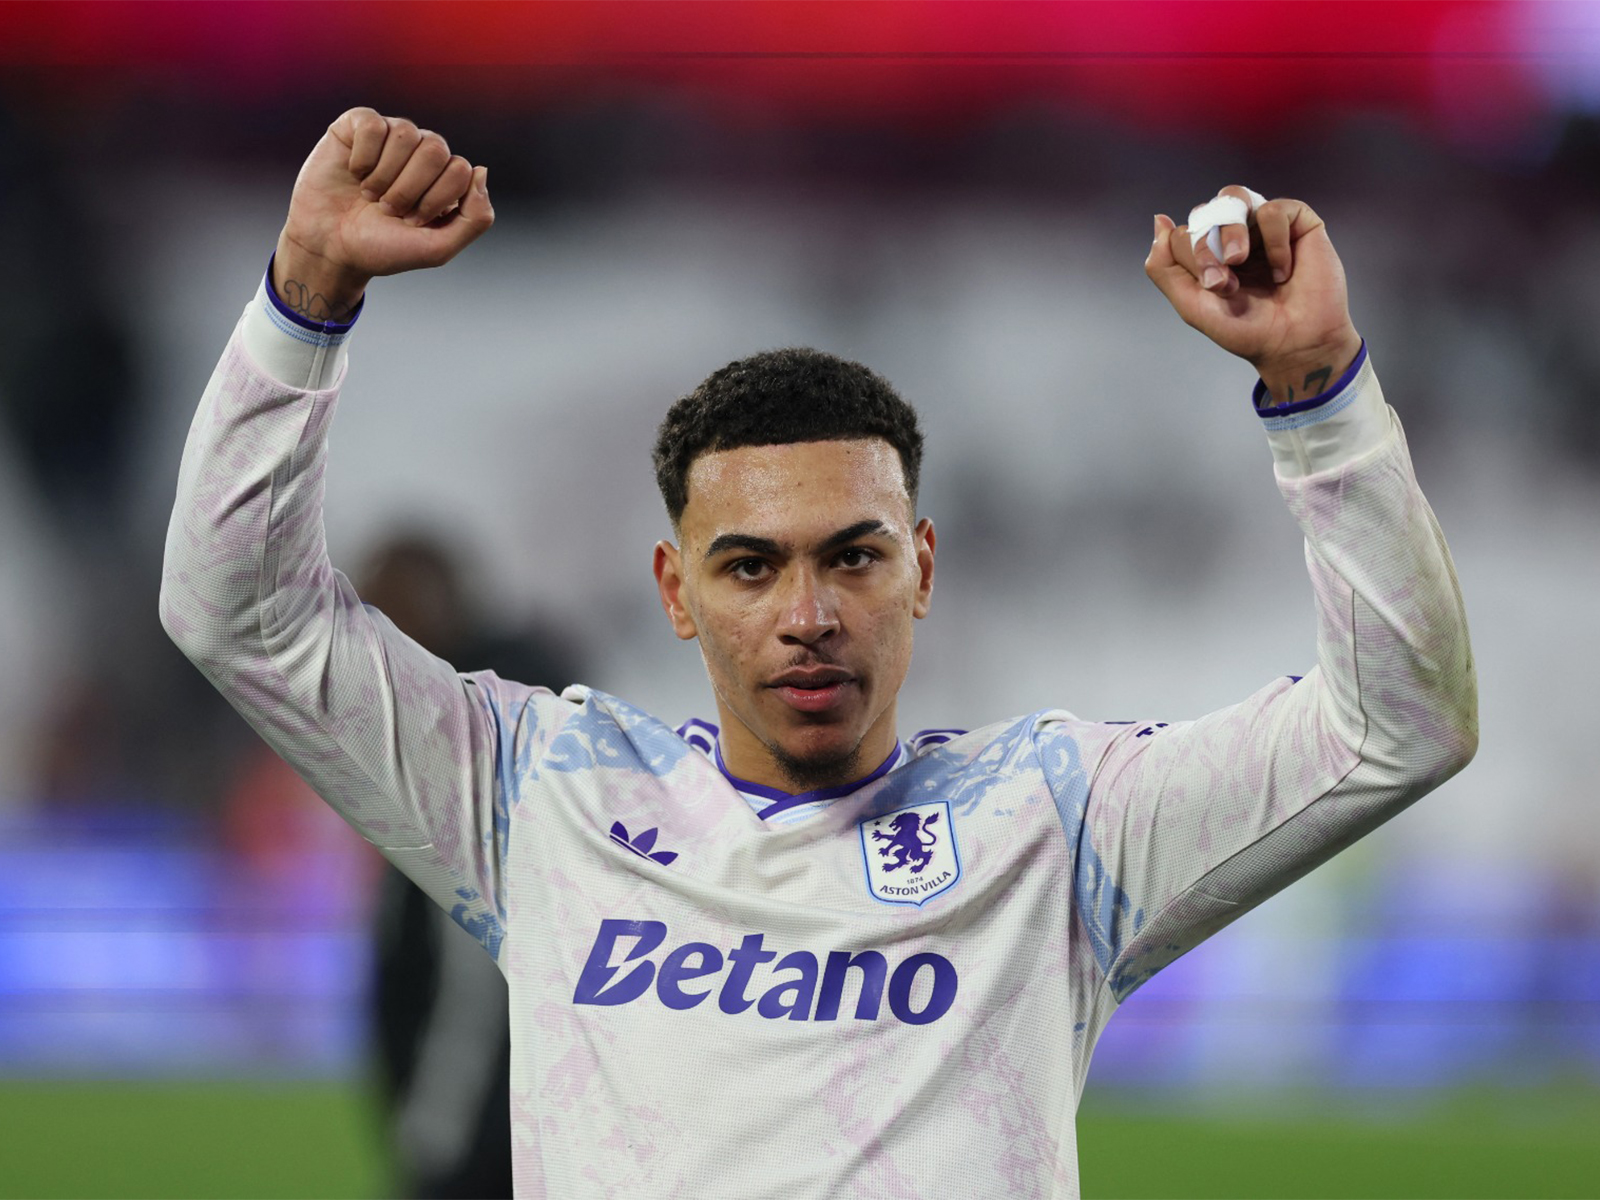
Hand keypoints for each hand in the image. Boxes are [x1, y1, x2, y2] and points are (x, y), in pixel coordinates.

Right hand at [272, 107, 494, 320]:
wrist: (330, 248)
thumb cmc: (383, 248)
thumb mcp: (438, 248)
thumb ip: (476, 218)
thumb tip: (481, 169)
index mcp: (444, 178)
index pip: (460, 170)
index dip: (435, 200)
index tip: (412, 222)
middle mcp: (420, 152)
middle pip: (436, 149)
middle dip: (410, 189)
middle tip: (389, 209)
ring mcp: (389, 137)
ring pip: (405, 133)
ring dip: (385, 175)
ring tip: (370, 195)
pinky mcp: (357, 127)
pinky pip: (372, 124)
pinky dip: (363, 156)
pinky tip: (354, 172)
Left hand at [1145, 186, 1361, 404]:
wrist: (1293, 344)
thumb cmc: (1246, 329)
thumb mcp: (1191, 304)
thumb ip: (1164, 266)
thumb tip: (1160, 220)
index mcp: (1208, 253)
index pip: (1181, 234)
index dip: (1190, 258)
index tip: (1213, 289)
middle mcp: (1234, 234)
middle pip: (1203, 213)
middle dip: (1206, 248)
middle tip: (1223, 282)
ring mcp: (1264, 226)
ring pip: (1232, 198)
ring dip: (1230, 233)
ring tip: (1239, 260)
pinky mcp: (1297, 223)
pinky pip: (1272, 210)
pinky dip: (1273, 242)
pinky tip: (1282, 270)